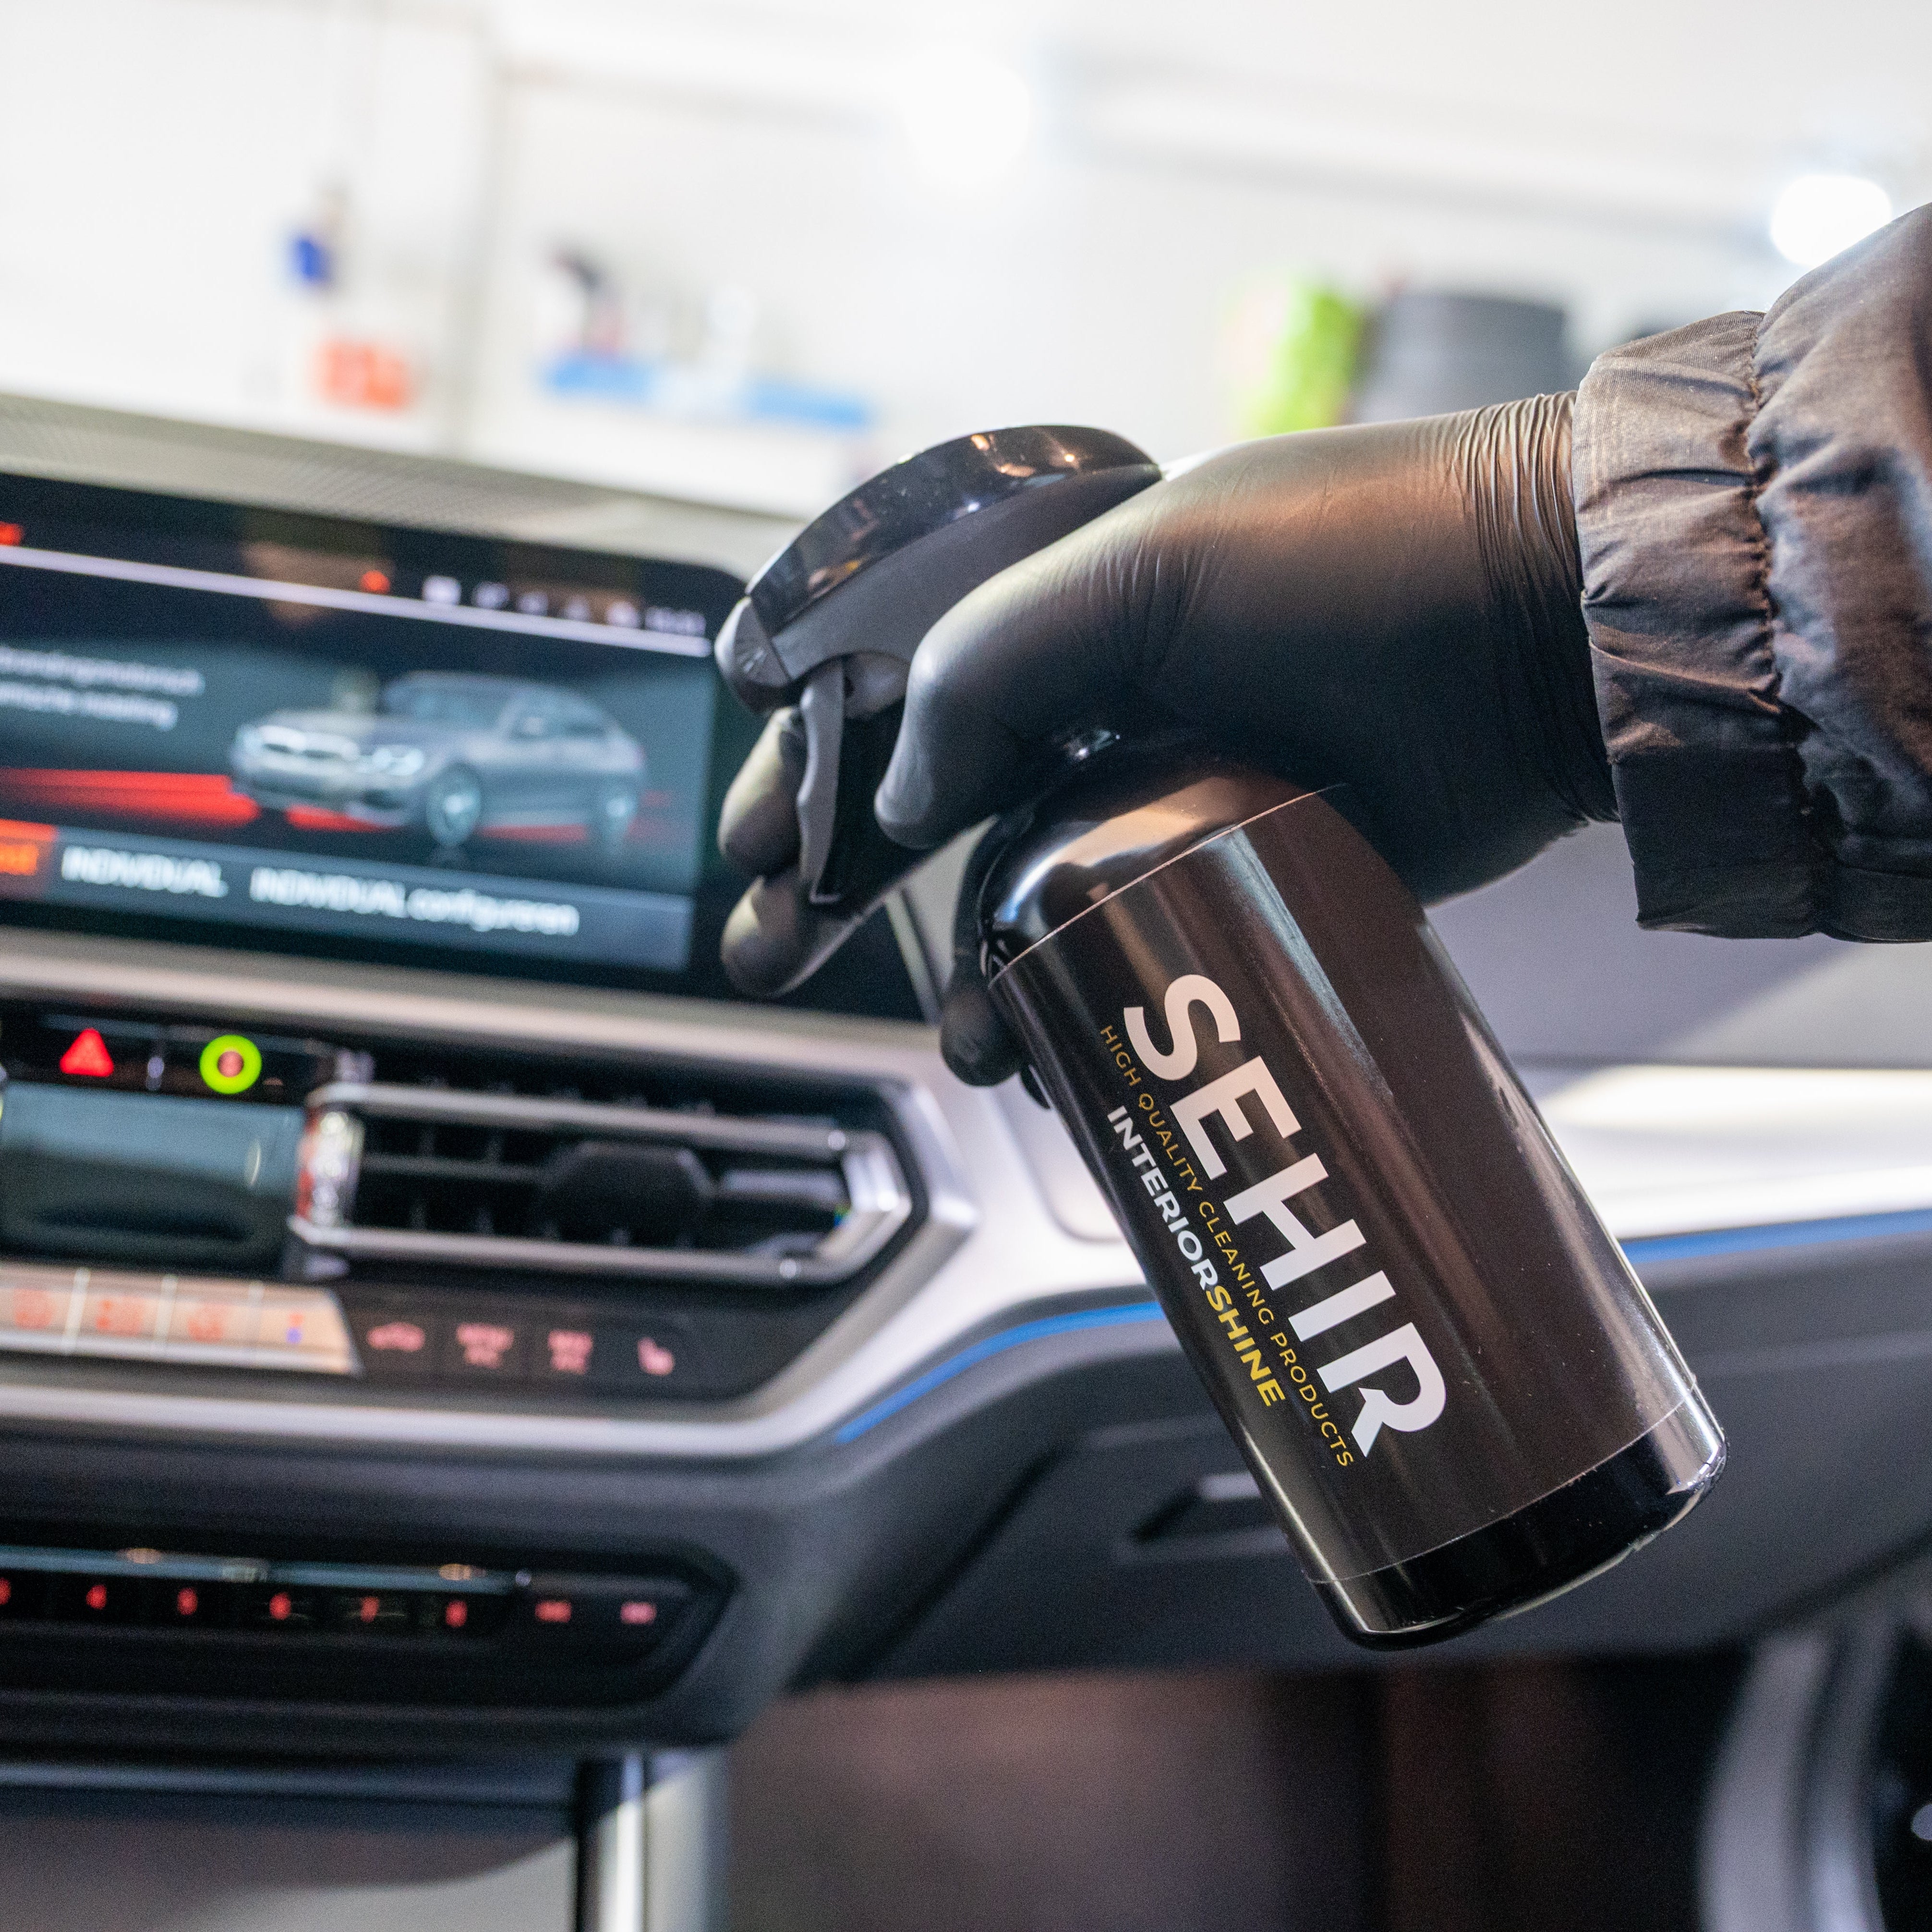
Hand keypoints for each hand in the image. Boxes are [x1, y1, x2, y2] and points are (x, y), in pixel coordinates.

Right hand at [723, 394, 1612, 1079]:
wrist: (1547, 631)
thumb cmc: (1361, 554)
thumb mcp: (1154, 565)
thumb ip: (995, 663)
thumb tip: (899, 792)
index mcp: (1067, 605)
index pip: (899, 693)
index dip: (816, 771)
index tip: (752, 847)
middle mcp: (1107, 700)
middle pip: (943, 808)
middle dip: (845, 884)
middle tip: (770, 952)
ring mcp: (1176, 791)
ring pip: (1033, 898)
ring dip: (971, 972)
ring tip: (956, 1041)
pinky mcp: (1246, 870)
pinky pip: (1130, 947)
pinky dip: (1078, 998)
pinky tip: (1043, 1044)